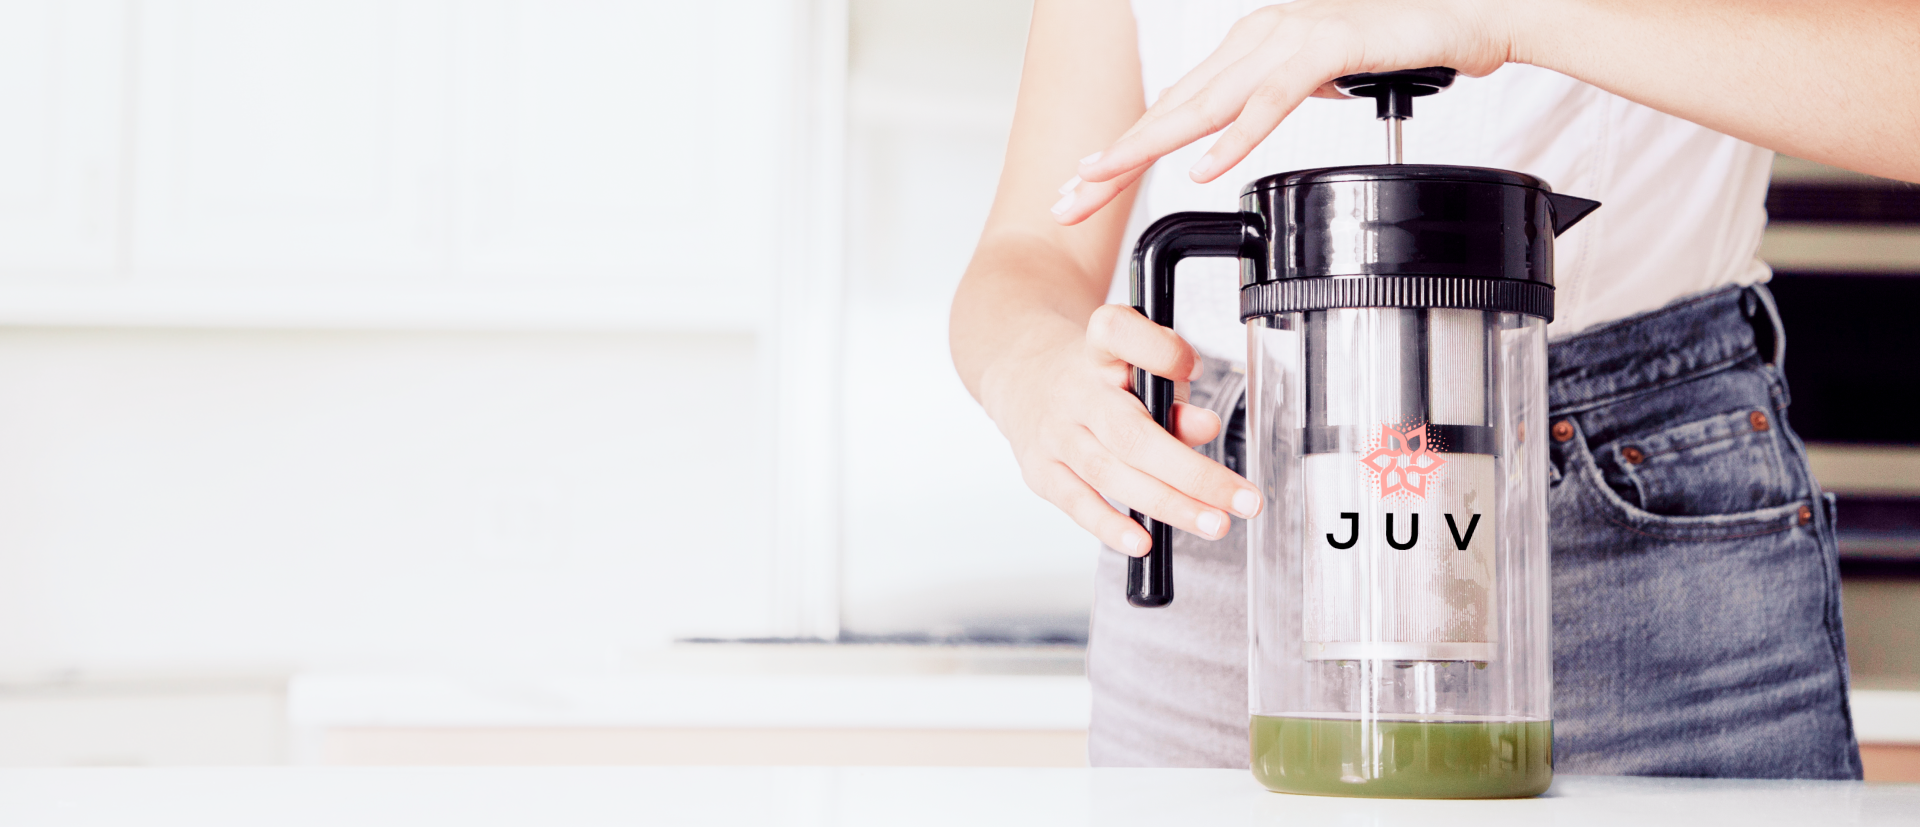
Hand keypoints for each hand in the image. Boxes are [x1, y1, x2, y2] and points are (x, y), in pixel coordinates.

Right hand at [981, 305, 1262, 555]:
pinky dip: (1110, 526)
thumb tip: (1204, 427)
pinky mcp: (1041, 471)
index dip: (1160, 352)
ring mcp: (1054, 434)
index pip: (1119, 333)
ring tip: (1214, 523)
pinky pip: (1077, 503)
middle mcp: (1074, 391)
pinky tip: (1143, 541)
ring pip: (1110, 474)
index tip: (1195, 369)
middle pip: (1131, 433)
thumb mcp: (1136, 364)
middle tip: (1240, 499)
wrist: (1024, 379)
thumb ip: (1173, 390)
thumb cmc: (1097, 376)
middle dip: (1192, 473)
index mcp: (1099, 349)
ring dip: (1168, 505)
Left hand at [1053, 0, 1511, 222]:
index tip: (1081, 186)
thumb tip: (1248, 123)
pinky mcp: (1326, 47)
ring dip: (1148, 146)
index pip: (1172, 107)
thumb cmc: (1402, 45)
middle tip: (1064, 197)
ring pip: (1204, 105)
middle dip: (1111, 157)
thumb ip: (1276, 96)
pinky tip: (1203, 167)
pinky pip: (1271, 101)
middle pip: (1170, 109)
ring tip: (1102, 180)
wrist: (1471, 14)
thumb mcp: (1319, 78)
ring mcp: (1287, 41)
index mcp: (1249, 51)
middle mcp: (1256, 41)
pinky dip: (1235, 136)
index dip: (1123, 148)